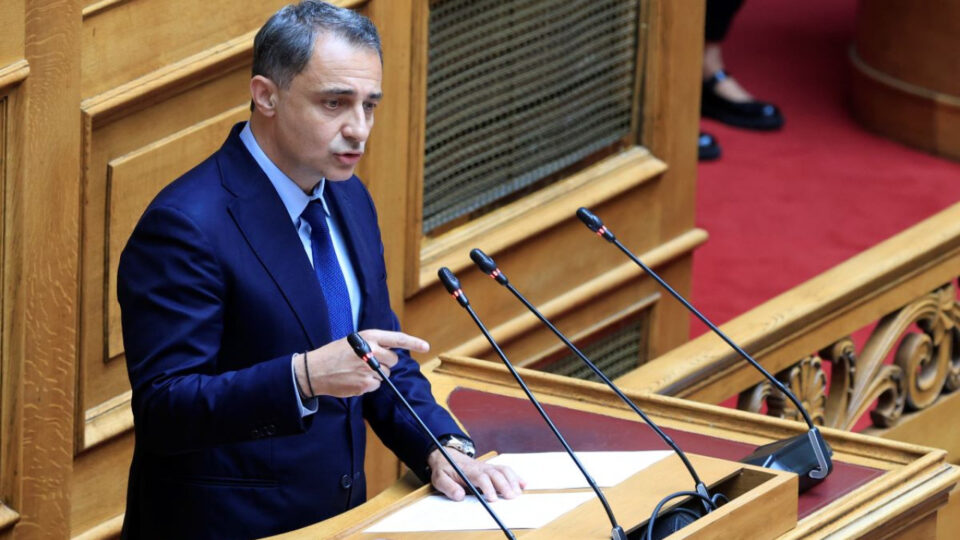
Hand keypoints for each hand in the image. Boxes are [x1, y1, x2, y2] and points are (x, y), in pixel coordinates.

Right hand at [294, 329, 428, 397]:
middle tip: (369, 361)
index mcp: (369, 337)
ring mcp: (368, 369)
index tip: (425, 347)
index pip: (397, 338)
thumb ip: (373, 345)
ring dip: (376, 374)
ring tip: (357, 370)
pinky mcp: (365, 384)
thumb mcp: (354, 341)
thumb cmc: (334, 354)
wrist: (314, 370)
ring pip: (386, 374)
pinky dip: (369, 384)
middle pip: (394, 360)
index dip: (413, 343)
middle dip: (386, 362)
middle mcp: (371, 351)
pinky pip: (377, 385)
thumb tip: (391, 353)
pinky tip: (354, 379)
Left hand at [428, 448, 524, 501]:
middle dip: (505, 485)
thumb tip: (459, 495)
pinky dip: (515, 477)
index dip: (488, 487)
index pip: (481, 477)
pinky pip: (505, 470)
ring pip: (503, 470)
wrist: (446, 456)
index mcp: (468, 470)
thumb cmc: (445, 469)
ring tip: (518, 493)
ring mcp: (487, 467)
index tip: (493, 499)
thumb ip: (448, 487)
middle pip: (496, 474)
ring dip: (512, 481)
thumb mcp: (439, 478)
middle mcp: (480, 467)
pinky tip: (523, 484)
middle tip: (511, 498)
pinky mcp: (491, 469)